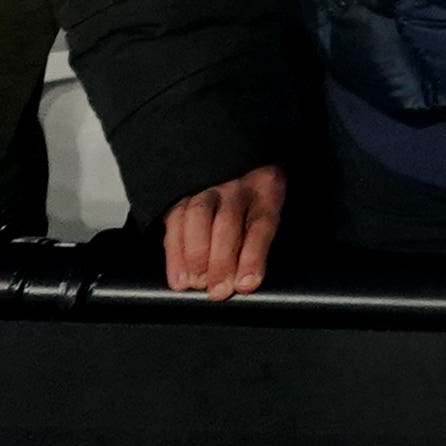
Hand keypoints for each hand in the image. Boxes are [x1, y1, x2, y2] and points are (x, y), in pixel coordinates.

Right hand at [160, 163, 285, 299]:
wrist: (235, 155)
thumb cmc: (257, 195)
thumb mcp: (271, 206)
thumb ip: (262, 239)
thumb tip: (248, 281)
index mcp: (267, 186)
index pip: (261, 222)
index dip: (253, 255)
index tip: (246, 283)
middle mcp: (236, 183)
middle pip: (227, 222)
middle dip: (221, 261)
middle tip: (218, 290)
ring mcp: (206, 184)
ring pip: (197, 218)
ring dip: (195, 256)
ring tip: (196, 283)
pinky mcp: (182, 192)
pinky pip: (175, 221)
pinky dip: (174, 254)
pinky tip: (178, 277)